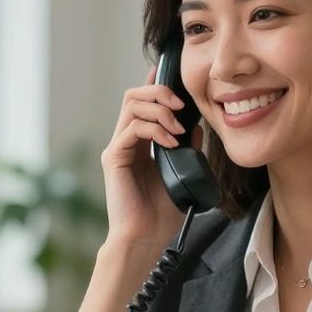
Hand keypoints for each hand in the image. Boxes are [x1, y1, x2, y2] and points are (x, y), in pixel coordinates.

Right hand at [101, 68, 202, 250]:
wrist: (147, 238)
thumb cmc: (162, 213)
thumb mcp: (183, 172)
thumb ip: (187, 148)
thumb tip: (197, 125)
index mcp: (140, 143)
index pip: (142, 102)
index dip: (154, 84)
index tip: (170, 73)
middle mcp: (125, 141)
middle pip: (134, 95)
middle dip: (159, 92)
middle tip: (180, 106)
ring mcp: (118, 148)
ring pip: (131, 105)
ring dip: (159, 110)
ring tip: (177, 129)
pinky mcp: (114, 158)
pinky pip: (132, 128)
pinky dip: (154, 129)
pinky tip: (170, 142)